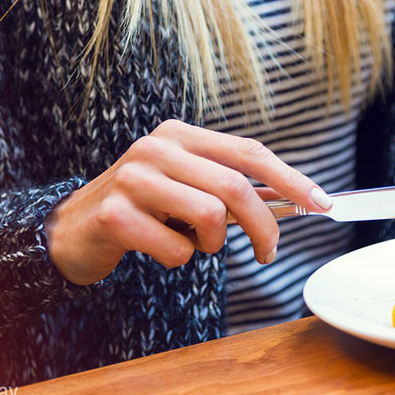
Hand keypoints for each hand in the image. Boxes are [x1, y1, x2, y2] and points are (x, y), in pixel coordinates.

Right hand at [45, 120, 332, 284]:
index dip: (291, 178)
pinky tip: (157, 249)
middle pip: (235, 187)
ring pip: (210, 217)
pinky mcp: (116, 215)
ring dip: (211, 244)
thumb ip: (227, 186)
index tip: (322, 203)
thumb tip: (292, 200)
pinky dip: (179, 259)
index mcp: (179, 135)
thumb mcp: (184, 186)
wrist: (73, 229)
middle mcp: (156, 148)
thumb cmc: (142, 208)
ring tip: (192, 242)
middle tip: (267, 252)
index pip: (248, 152)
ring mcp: (133, 178)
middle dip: (264, 227)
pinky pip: (178, 249)